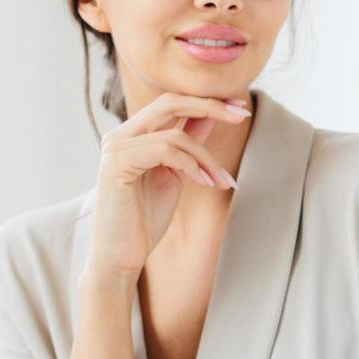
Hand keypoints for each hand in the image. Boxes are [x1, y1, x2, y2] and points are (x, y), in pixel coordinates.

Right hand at [86, 92, 251, 280]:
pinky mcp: (116, 165)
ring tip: (222, 181)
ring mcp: (114, 149)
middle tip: (243, 115)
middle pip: (169, 102)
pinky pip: (166, 151)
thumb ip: (188, 145)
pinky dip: (192, 165)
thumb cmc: (144, 221)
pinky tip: (205, 183)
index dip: (207, 101)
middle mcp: (118, 136)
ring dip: (206, 158)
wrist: (121, 256)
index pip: (171, 104)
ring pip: (175, 135)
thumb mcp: (174, 175)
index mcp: (131, 136)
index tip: (241, 108)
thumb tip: (211, 115)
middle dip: (210, 106)